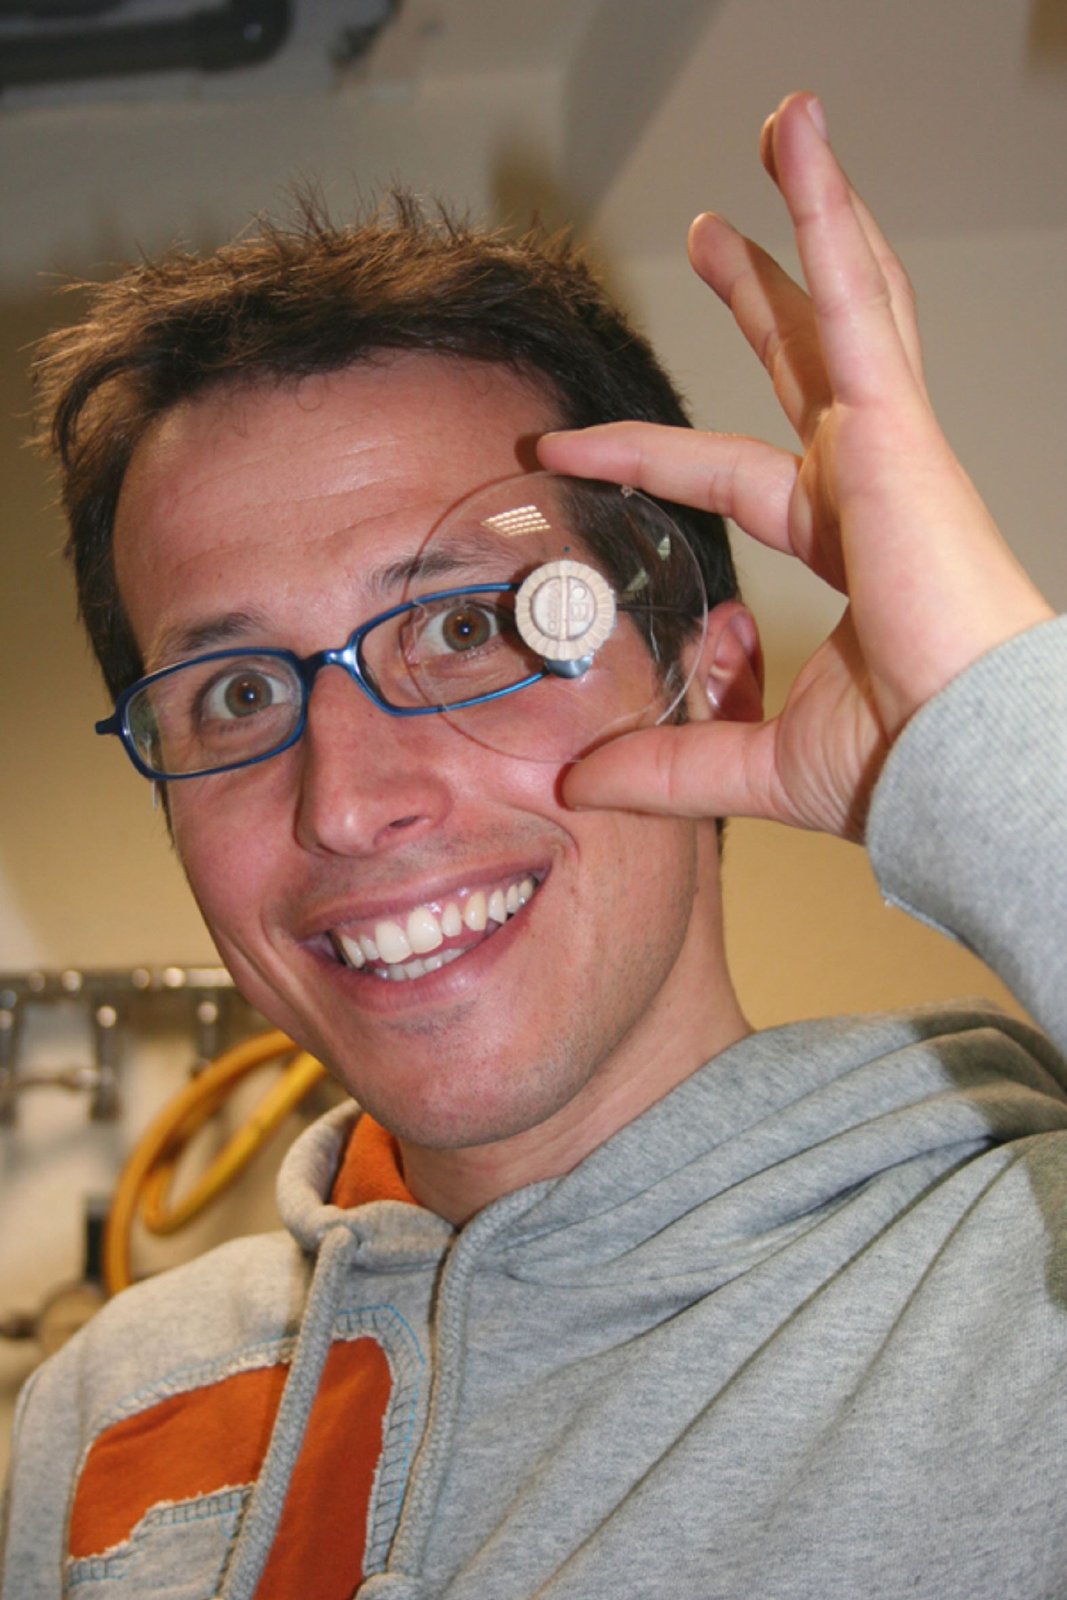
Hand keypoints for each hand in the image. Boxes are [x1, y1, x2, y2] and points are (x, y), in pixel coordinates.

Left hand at [538, 92, 1052, 838]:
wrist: (968, 765)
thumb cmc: (905, 765)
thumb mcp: (755, 757)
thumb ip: (670, 765)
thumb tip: (580, 782)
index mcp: (842, 544)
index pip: (729, 476)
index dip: (652, 454)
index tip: (574, 442)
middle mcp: (865, 483)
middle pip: (803, 361)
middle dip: (761, 295)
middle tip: (715, 238)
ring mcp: (887, 449)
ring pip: (845, 304)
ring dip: (811, 219)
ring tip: (783, 131)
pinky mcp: (897, 431)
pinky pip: (855, 305)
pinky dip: (827, 222)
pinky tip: (799, 146)